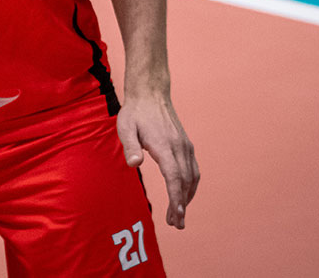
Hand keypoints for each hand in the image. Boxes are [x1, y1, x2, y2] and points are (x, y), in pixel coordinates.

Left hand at [116, 92, 199, 228]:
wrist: (151, 94)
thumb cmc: (135, 112)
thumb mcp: (125, 126)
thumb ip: (130, 145)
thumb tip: (134, 163)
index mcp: (164, 145)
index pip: (174, 176)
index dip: (176, 197)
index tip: (176, 215)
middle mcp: (179, 147)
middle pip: (185, 181)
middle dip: (181, 205)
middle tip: (176, 224)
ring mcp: (185, 146)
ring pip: (192, 177)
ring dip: (187, 197)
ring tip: (179, 215)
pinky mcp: (186, 145)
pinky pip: (193, 170)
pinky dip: (190, 186)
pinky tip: (184, 195)